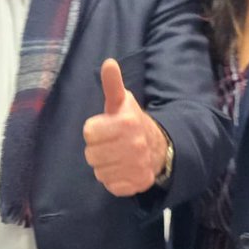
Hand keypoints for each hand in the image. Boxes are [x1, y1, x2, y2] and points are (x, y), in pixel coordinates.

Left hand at [83, 58, 170, 195]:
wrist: (159, 148)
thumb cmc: (132, 123)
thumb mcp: (122, 102)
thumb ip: (112, 84)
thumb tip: (108, 63)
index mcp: (126, 123)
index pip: (89, 133)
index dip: (95, 131)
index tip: (106, 128)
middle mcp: (134, 146)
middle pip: (91, 155)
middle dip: (98, 149)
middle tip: (111, 144)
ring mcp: (136, 167)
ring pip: (99, 172)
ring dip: (105, 165)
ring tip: (116, 156)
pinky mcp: (137, 185)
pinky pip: (110, 186)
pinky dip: (114, 180)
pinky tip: (122, 169)